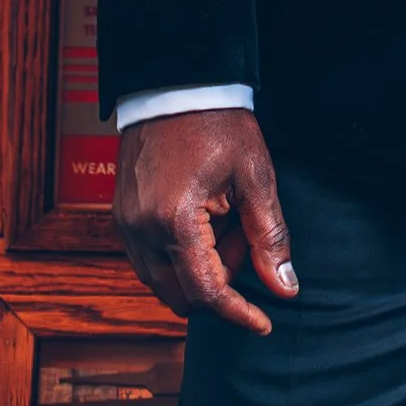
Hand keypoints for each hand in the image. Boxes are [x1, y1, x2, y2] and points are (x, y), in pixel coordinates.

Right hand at [114, 109, 295, 334]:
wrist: (176, 83)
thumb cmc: (218, 123)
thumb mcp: (255, 176)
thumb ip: (269, 237)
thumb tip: (284, 288)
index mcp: (175, 220)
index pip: (207, 293)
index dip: (238, 313)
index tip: (264, 322)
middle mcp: (142, 230)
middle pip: (182, 297)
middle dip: (221, 282)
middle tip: (244, 235)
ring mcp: (126, 225)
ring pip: (163, 283)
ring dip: (199, 270)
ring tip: (225, 221)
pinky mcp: (121, 217)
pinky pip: (150, 261)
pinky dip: (180, 257)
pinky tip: (203, 219)